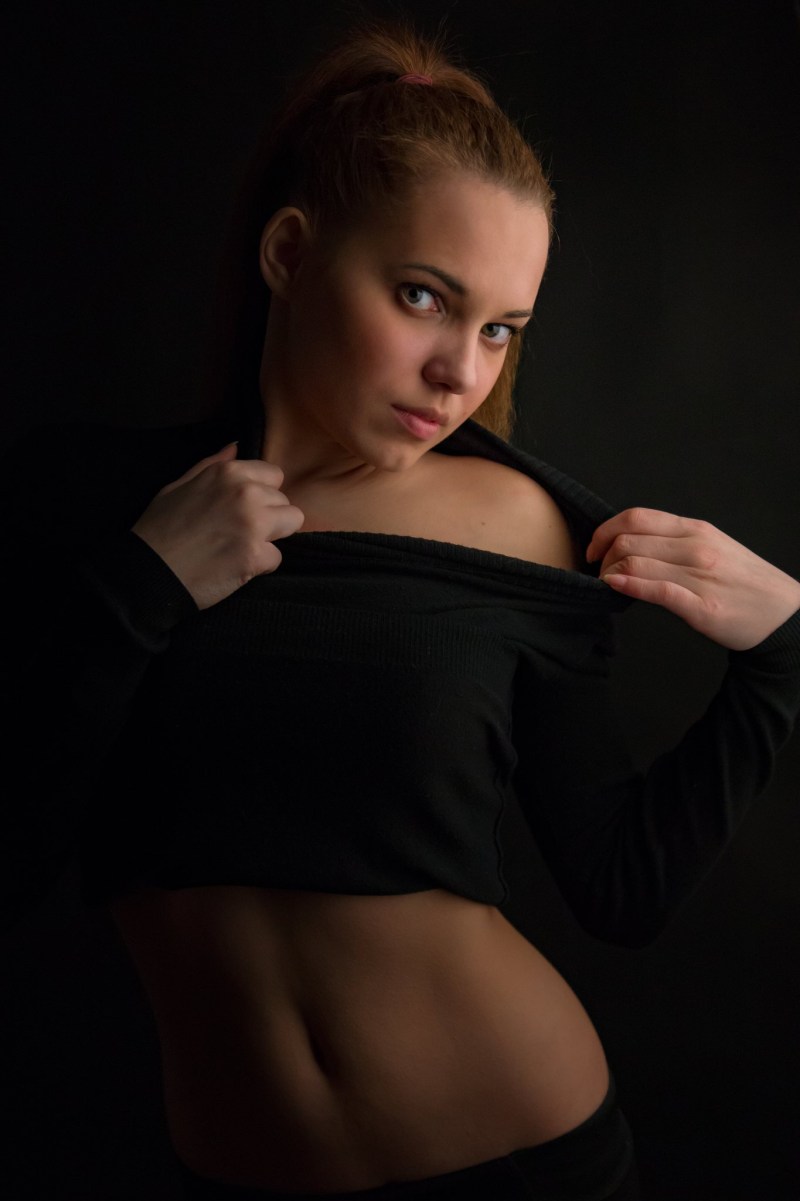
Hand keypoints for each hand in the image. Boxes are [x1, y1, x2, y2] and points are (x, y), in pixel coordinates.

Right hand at [132, 442, 304, 608]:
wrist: (148, 572)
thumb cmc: (160, 529)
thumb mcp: (178, 486)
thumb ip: (211, 466)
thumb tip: (235, 446)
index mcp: (228, 473)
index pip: (274, 476)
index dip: (261, 495)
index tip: (241, 510)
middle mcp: (246, 493)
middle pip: (284, 501)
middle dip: (268, 517)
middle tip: (237, 533)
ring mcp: (253, 524)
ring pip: (292, 524)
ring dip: (271, 537)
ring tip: (242, 546)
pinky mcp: (256, 556)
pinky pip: (276, 557)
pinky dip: (260, 565)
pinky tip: (235, 566)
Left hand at [586, 507, 799, 650]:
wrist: (784, 615)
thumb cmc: (744, 583)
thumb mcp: (713, 548)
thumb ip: (674, 544)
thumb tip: (633, 545)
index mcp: (696, 530)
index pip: (637, 517)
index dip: (604, 530)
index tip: (594, 548)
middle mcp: (696, 547)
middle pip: (629, 539)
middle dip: (602, 556)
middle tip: (599, 572)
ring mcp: (699, 576)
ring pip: (636, 562)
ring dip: (610, 573)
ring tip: (607, 585)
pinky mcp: (701, 606)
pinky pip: (657, 590)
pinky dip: (629, 586)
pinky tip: (616, 587)